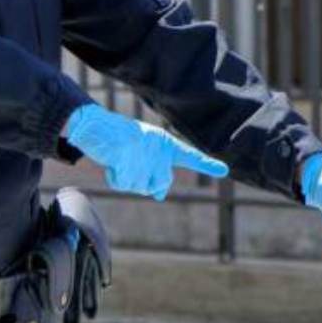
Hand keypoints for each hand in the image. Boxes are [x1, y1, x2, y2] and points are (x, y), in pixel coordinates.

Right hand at [66, 104, 228, 200]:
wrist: (97, 126)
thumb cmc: (119, 138)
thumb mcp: (142, 151)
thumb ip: (155, 171)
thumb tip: (160, 195)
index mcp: (165, 144)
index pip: (189, 155)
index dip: (206, 164)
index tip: (224, 170)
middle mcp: (159, 153)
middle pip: (161, 184)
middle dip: (148, 183)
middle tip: (133, 165)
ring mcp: (145, 161)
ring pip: (139, 187)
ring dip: (127, 178)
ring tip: (119, 159)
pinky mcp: (129, 168)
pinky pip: (122, 185)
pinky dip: (114, 177)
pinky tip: (112, 162)